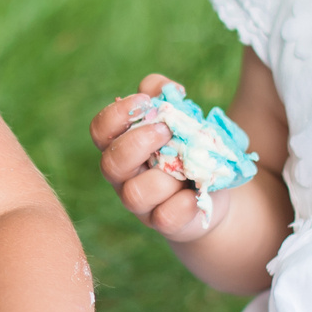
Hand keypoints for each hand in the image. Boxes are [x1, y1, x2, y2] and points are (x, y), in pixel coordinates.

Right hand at [89, 75, 229, 242]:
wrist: (212, 188)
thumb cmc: (187, 146)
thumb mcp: (180, 117)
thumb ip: (167, 96)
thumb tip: (164, 88)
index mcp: (121, 145)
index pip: (99, 130)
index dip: (115, 115)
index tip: (144, 101)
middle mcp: (124, 176)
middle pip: (111, 163)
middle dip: (138, 143)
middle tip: (166, 131)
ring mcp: (140, 204)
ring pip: (134, 194)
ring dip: (164, 177)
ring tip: (187, 167)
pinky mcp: (162, 222)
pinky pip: (164, 217)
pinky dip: (183, 204)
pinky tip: (195, 193)